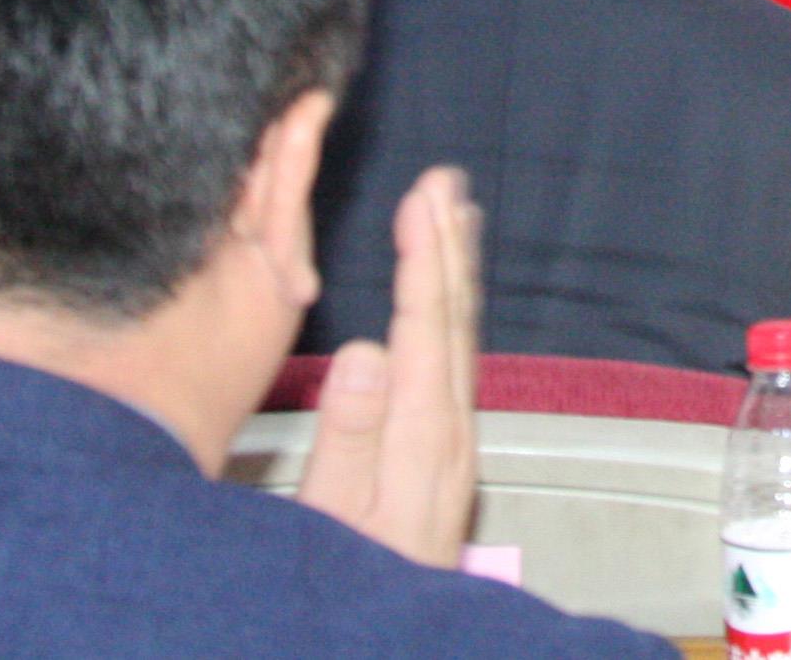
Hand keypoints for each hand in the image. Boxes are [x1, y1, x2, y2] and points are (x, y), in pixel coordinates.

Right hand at [299, 166, 484, 567]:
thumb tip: (367, 347)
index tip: (423, 195)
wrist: (386, 648)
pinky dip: (450, 316)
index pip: (425, 333)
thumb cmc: (345, 589)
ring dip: (455, 273)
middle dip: (448, 247)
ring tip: (456, 213)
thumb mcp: (331, 524)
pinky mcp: (442, 463)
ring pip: (460, 343)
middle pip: (454, 327)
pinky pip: (453, 366)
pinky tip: (444, 303)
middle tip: (445, 177)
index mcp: (421, 444)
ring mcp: (451, 451)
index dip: (424, 258)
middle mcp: (449, 439)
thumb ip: (348, 441)